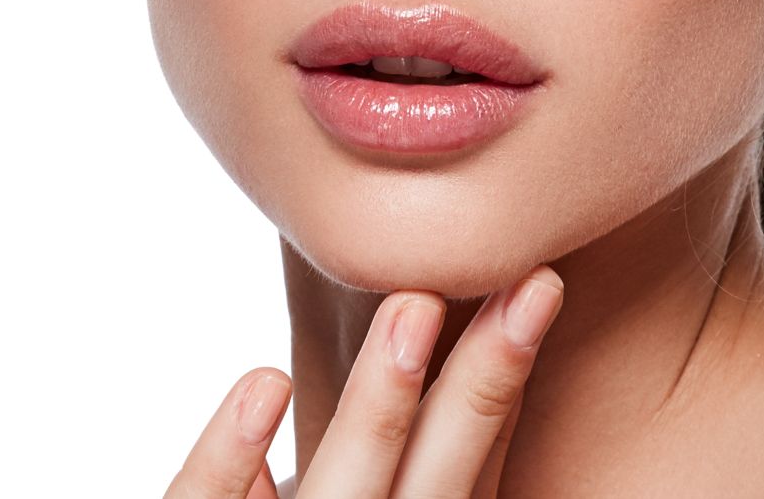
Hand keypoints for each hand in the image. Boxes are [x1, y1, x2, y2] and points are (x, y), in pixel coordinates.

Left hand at [163, 264, 563, 497]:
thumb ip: (387, 461)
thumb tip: (408, 344)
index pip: (467, 466)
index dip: (500, 379)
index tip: (535, 284)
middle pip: (436, 478)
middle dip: (477, 383)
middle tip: (523, 287)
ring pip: (341, 494)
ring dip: (379, 405)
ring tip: (413, 311)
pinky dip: (228, 455)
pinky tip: (265, 382)